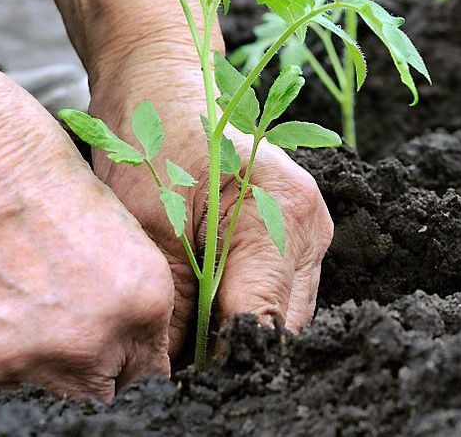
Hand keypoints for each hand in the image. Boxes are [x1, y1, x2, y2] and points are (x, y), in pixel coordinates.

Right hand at [0, 64, 174, 400]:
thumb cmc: (19, 151)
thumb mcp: (107, 215)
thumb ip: (122, 284)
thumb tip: (120, 327)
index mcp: (141, 299)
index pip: (148, 372)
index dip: (124, 358)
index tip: (106, 349)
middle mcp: (90, 342)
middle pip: (97, 393)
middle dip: (83, 368)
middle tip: (51, 327)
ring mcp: (20, 362)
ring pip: (34, 395)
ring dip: (23, 362)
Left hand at [89, 50, 333, 354]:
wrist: (162, 84)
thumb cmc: (152, 139)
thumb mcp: (149, 228)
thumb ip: (172, 308)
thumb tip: (171, 376)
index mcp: (284, 216)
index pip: (262, 324)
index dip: (219, 362)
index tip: (176, 377)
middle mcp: (311, 227)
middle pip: (281, 329)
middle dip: (230, 353)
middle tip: (173, 364)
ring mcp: (310, 232)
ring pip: (282, 318)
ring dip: (236, 334)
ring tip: (184, 337)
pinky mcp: (296, 237)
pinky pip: (276, 294)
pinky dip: (240, 310)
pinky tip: (202, 309)